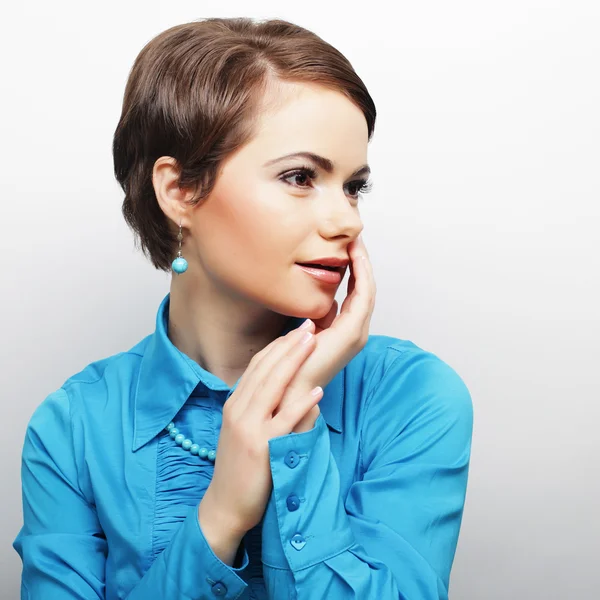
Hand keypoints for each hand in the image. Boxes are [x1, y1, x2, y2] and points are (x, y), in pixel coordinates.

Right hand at [199, 322, 321, 538]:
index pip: (257, 366)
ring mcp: (249, 428)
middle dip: (289, 345)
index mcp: (234, 404)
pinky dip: (302, 403)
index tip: (296, 331)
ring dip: (295, 362)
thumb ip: (256, 405)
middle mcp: (239, 410)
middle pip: (266, 370)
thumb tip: (282, 384)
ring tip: (313, 343)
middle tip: (309, 326)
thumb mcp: (241, 428)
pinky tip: (318, 390)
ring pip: (273, 386)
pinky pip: (285, 420)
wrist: (225, 504)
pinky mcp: (262, 447)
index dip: (278, 346)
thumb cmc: (239, 466)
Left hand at [278, 234, 376, 431]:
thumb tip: (321, 302)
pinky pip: (364, 295)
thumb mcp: (306, 330)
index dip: (355, 269)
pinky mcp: (353, 332)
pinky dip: (362, 274)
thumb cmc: (291, 362)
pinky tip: (355, 256)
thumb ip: (317, 317)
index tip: (346, 247)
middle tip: (355, 237)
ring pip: (368, 289)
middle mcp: (356, 331)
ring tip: (356, 242)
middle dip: (362, 262)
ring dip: (364, 264)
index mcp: (345, 331)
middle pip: (365, 288)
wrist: (288, 386)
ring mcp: (357, 332)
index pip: (356, 293)